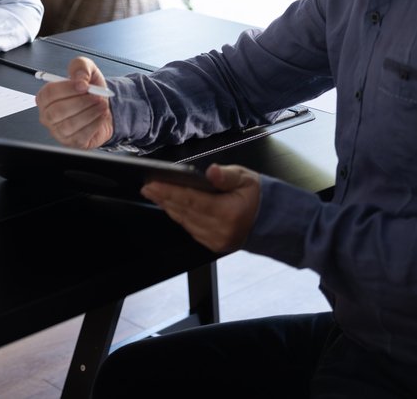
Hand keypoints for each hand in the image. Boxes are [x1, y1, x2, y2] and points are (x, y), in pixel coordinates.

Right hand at [36, 56, 113, 149]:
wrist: (102, 107)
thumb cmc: (89, 91)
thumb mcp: (86, 70)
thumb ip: (81, 67)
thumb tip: (80, 78)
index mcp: (45, 97)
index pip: (49, 93)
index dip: (67, 89)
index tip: (84, 85)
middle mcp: (48, 115)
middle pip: (57, 111)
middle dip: (80, 102)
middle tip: (96, 96)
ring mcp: (58, 131)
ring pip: (69, 125)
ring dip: (89, 113)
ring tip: (101, 105)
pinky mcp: (71, 142)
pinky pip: (81, 136)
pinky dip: (94, 124)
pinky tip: (101, 115)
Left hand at [141, 164, 261, 253]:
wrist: (269, 221)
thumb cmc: (256, 196)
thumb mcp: (246, 179)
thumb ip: (226, 176)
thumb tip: (211, 172)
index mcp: (229, 212)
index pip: (192, 200)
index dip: (170, 191)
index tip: (153, 183)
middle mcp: (220, 230)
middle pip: (184, 211)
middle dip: (164, 197)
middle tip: (147, 186)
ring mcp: (216, 240)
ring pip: (185, 221)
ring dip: (168, 207)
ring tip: (154, 193)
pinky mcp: (213, 245)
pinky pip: (190, 229)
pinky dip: (179, 216)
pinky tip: (170, 206)